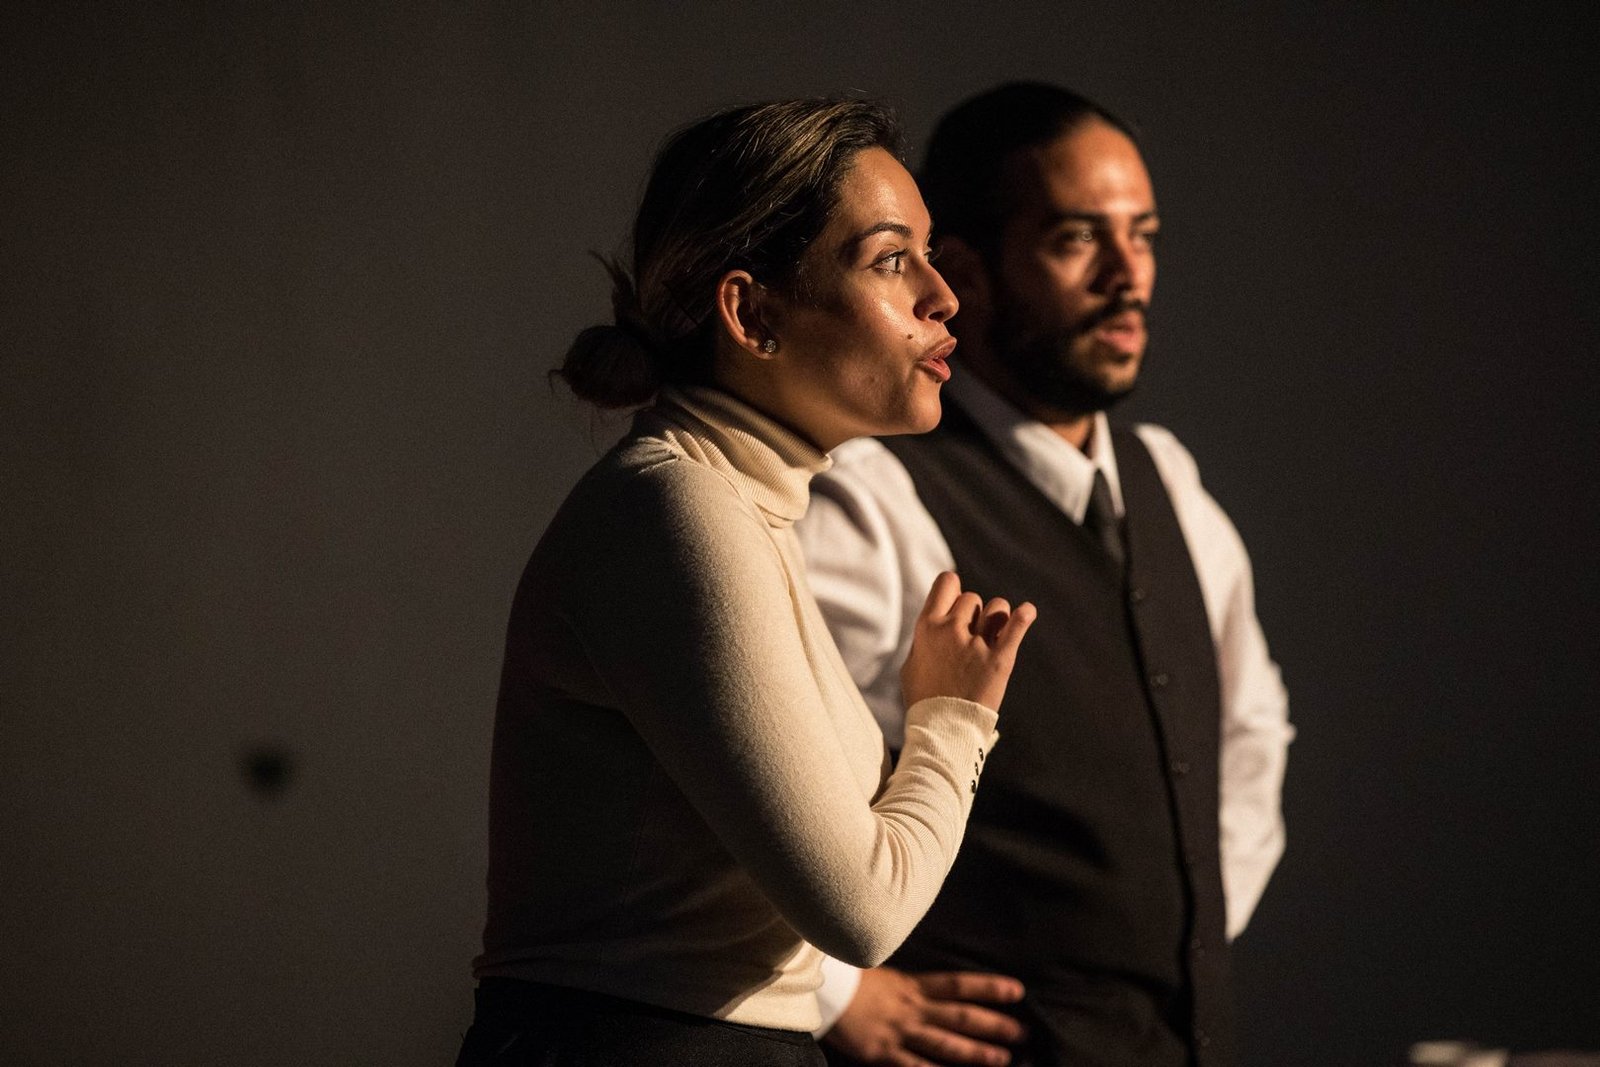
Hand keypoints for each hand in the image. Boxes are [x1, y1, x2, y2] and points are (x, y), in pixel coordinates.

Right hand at [822, 966, 1026, 1065]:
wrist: (821, 995)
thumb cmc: (853, 983)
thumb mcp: (889, 978)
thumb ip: (916, 987)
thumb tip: (946, 993)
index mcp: (913, 985)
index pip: (958, 984)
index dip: (988, 987)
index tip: (1017, 990)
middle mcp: (912, 1009)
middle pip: (960, 1016)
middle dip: (994, 1025)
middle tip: (1024, 1032)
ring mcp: (899, 1033)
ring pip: (945, 1044)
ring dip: (976, 1053)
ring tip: (1004, 1059)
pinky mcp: (884, 1054)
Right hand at [901, 572, 1035, 710]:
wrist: (942, 730)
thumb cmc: (924, 699)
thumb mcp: (912, 664)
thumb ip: (925, 638)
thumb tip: (936, 621)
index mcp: (927, 627)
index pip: (947, 582)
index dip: (953, 590)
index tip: (956, 603)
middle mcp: (951, 630)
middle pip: (971, 598)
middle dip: (973, 614)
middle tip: (971, 637)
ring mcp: (976, 644)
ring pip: (996, 607)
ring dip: (996, 618)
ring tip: (993, 636)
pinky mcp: (999, 660)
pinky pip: (1016, 626)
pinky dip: (1024, 616)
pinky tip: (1028, 612)